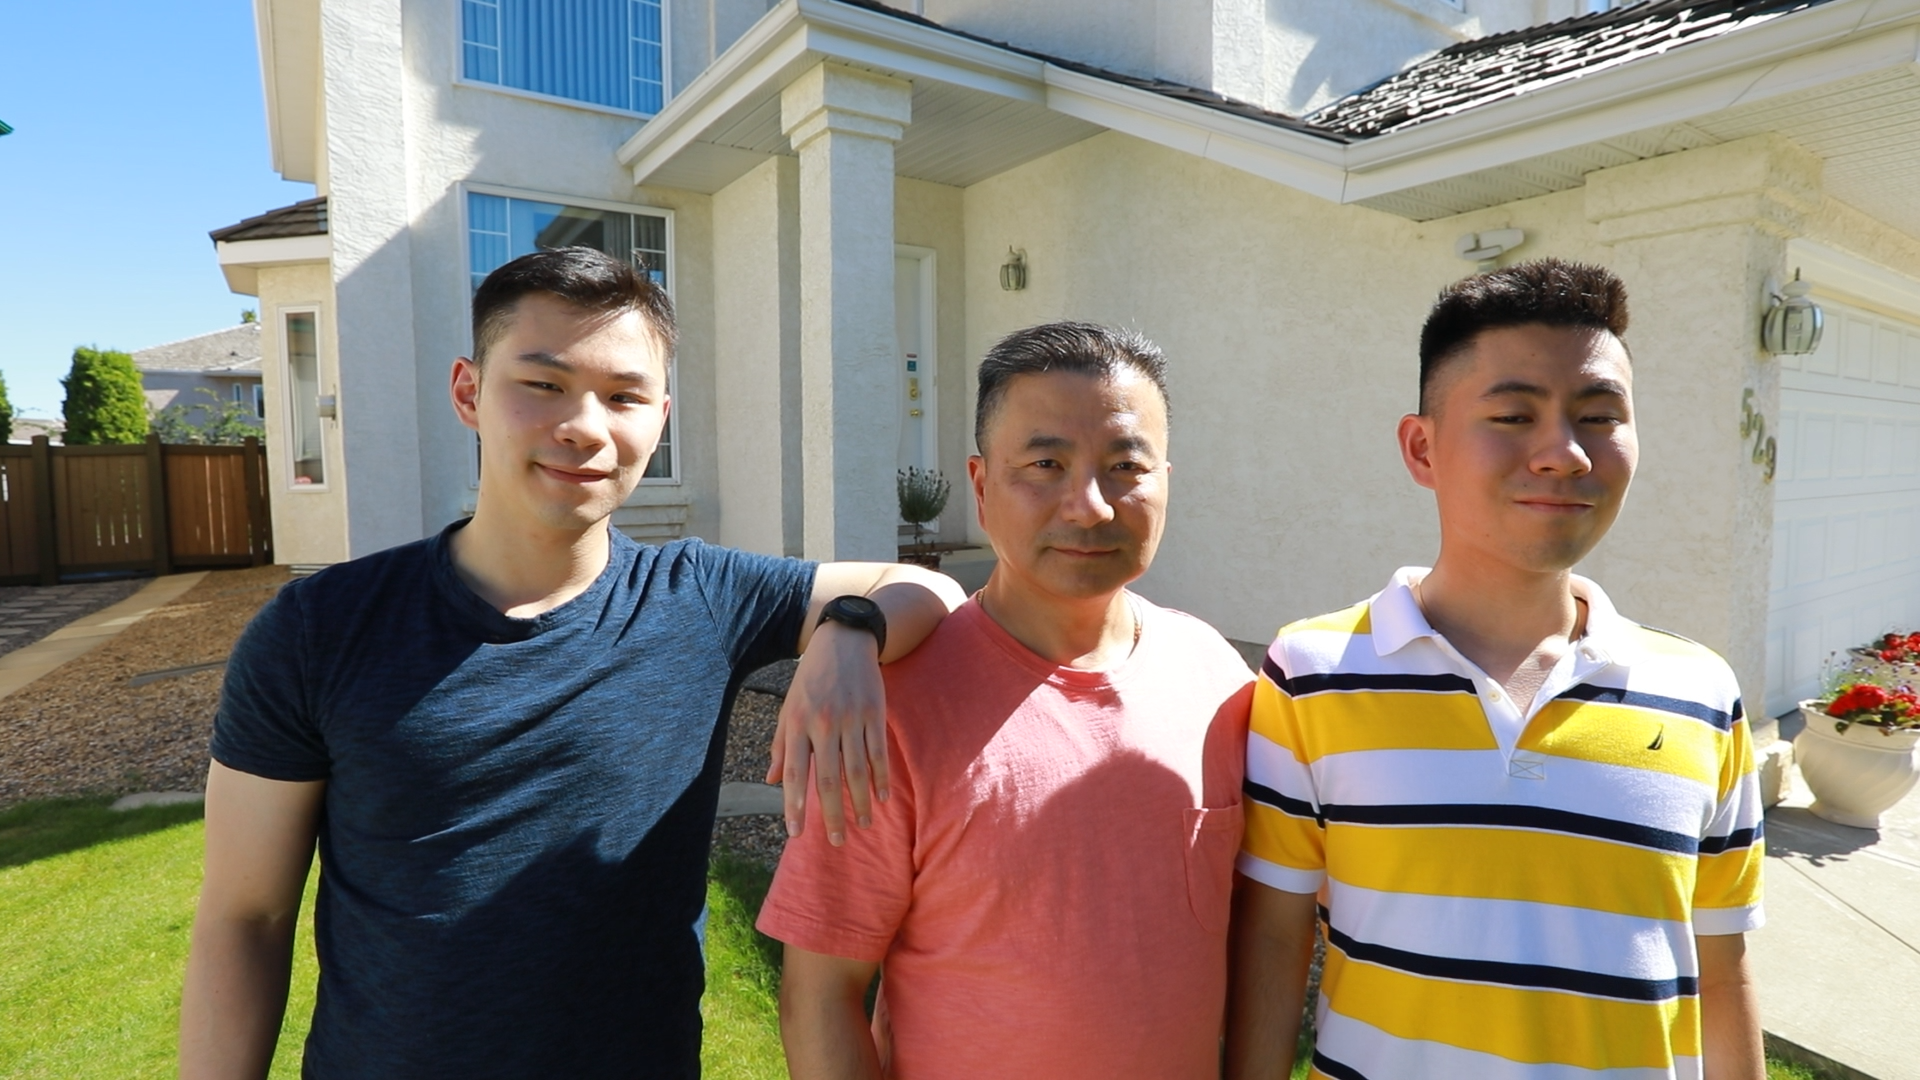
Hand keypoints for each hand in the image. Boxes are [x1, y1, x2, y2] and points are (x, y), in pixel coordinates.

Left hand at [768, 622, 886, 845]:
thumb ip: (782, 745)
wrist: (844, 640)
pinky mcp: (874, 713)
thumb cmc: (811, 678)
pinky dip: (881, 777)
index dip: (794, 805)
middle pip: (828, 779)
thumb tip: (773, 781)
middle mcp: (823, 723)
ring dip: (859, 802)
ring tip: (862, 825)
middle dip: (831, 814)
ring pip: (856, 771)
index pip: (796, 773)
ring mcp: (851, 719)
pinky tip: (882, 797)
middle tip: (836, 841)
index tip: (795, 833)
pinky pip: (878, 752)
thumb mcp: (788, 707)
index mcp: (797, 723)